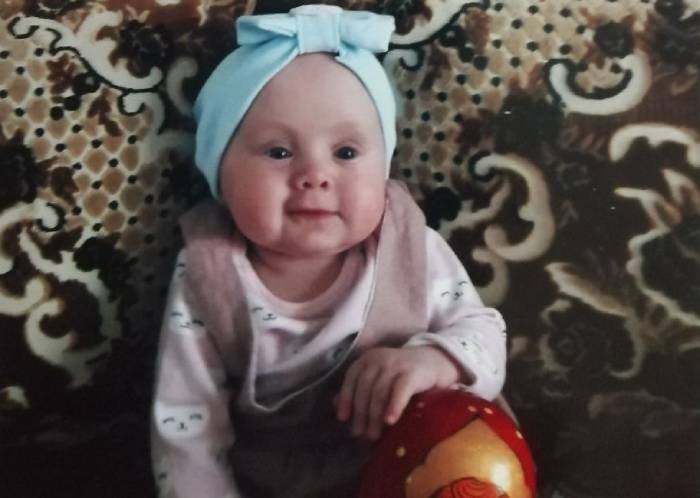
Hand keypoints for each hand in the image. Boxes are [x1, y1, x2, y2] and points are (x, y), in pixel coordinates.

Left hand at [335, 346, 460, 440]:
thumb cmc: (400, 373)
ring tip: (373, 435)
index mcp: (368, 359)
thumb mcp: (378, 377)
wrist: (433, 361)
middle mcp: (379, 358)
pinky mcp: (413, 373)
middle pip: (365, 388)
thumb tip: (335, 407)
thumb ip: (358, 388)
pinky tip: (390, 421)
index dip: (345, 398)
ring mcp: (396, 364)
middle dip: (361, 413)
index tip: (343, 418)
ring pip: (379, 392)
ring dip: (374, 416)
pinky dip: (393, 406)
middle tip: (360, 434)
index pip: (352, 378)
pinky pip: (400, 391)